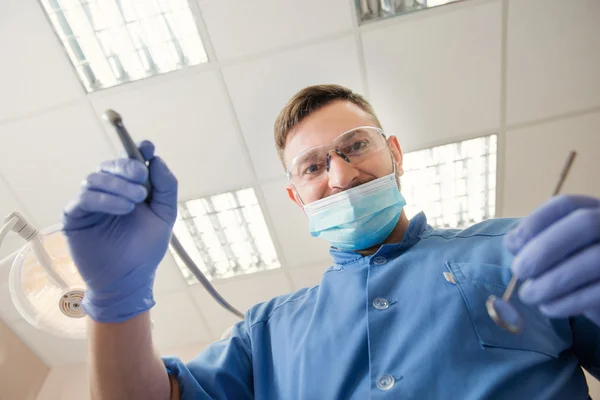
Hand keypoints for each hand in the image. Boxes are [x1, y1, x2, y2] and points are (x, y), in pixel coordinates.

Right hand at [62, 141, 177, 322]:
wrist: (129, 280)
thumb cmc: (145, 249)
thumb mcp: (165, 216)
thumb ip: (166, 187)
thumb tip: (157, 160)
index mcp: (129, 188)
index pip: (129, 161)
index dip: (138, 151)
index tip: (148, 147)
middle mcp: (108, 191)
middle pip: (110, 165)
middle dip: (127, 168)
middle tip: (142, 180)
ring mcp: (90, 203)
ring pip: (95, 178)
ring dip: (118, 186)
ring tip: (135, 202)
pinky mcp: (75, 217)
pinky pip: (84, 198)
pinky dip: (104, 199)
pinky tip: (123, 209)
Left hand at [505, 195, 599, 324]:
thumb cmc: (575, 270)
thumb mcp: (557, 250)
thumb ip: (536, 241)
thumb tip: (513, 242)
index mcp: (594, 211)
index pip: (566, 204)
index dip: (535, 222)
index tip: (513, 244)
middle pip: (584, 223)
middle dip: (545, 248)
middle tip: (519, 271)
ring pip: (594, 258)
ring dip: (553, 280)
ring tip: (529, 295)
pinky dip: (569, 301)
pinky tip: (548, 307)